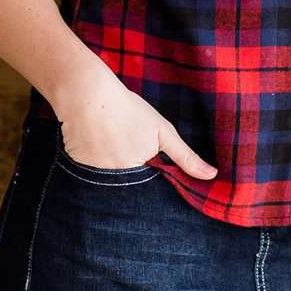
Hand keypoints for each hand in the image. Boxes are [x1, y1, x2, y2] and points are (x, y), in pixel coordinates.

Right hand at [49, 61, 217, 179]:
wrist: (86, 95)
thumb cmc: (127, 111)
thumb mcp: (162, 132)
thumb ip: (186, 157)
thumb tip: (212, 175)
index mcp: (138, 177)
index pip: (152, 195)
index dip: (155, 183)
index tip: (154, 166)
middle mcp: (114, 184)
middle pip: (130, 193)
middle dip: (135, 180)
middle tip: (129, 148)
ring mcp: (94, 180)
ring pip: (111, 185)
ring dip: (115, 173)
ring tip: (113, 145)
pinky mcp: (78, 171)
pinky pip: (93, 178)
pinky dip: (98, 165)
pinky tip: (98, 145)